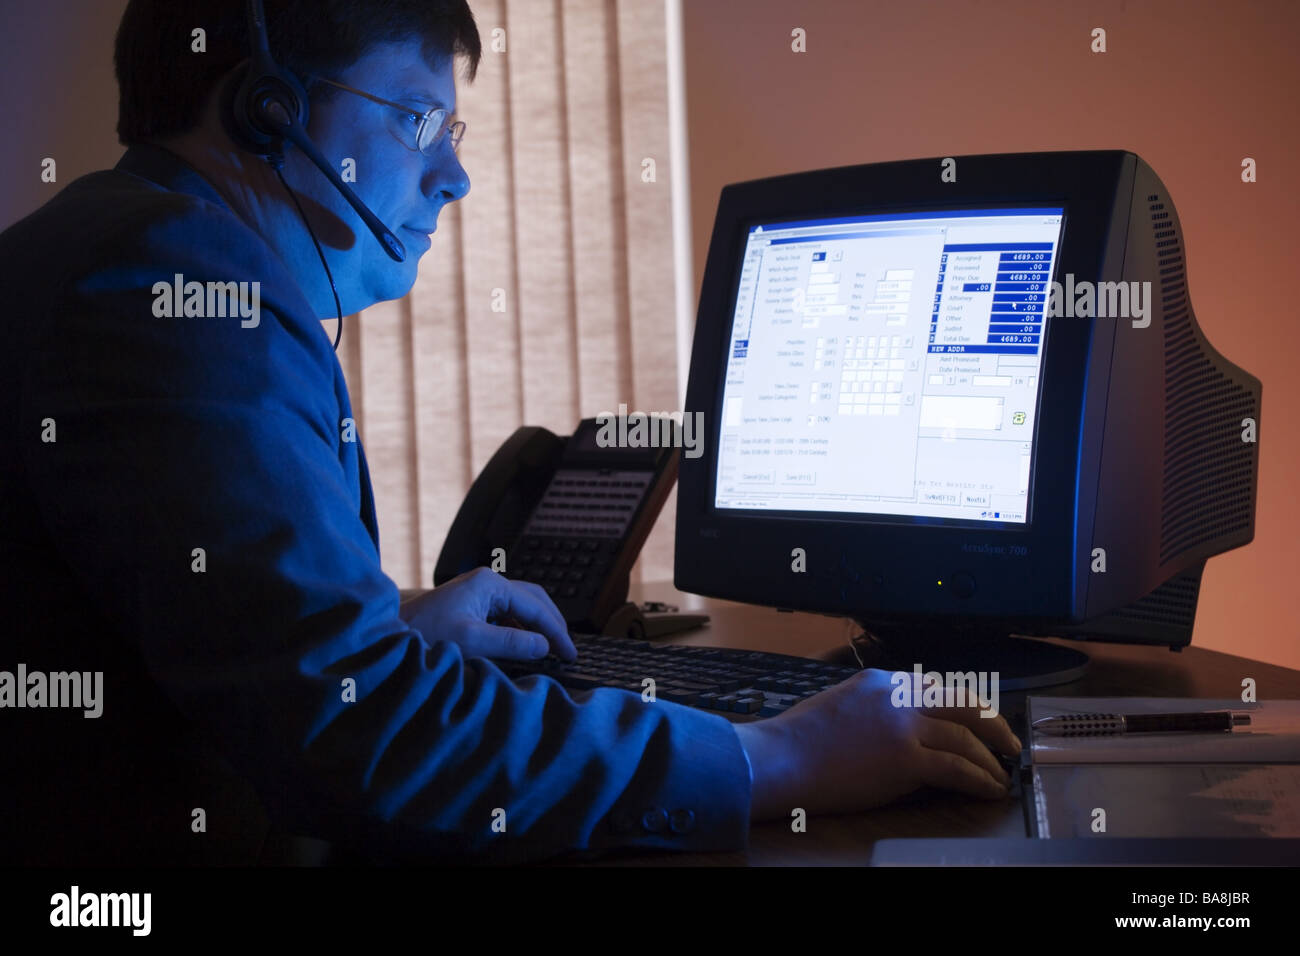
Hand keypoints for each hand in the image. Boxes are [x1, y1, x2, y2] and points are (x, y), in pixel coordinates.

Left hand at [398, 567, 576, 662]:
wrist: (389, 635)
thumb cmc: (425, 635)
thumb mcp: (472, 641)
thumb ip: (511, 643)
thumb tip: (544, 646)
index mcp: (490, 584)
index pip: (535, 607)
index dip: (556, 632)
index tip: (570, 654)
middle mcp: (488, 582)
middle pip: (534, 599)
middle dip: (552, 624)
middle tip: (567, 651)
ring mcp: (480, 592)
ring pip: (522, 606)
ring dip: (538, 627)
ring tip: (552, 650)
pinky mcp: (473, 605)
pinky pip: (508, 615)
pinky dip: (522, 630)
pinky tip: (526, 647)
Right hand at [733, 667, 1021, 820]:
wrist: (777, 758)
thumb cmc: (795, 742)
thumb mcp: (839, 707)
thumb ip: (873, 710)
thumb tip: (898, 732)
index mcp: (880, 681)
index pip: (936, 689)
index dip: (964, 708)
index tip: (978, 722)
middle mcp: (896, 696)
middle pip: (962, 704)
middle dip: (992, 725)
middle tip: (1008, 744)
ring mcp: (901, 725)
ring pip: (964, 738)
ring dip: (989, 760)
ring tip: (1001, 776)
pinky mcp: (904, 758)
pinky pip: (955, 768)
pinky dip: (979, 779)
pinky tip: (989, 789)